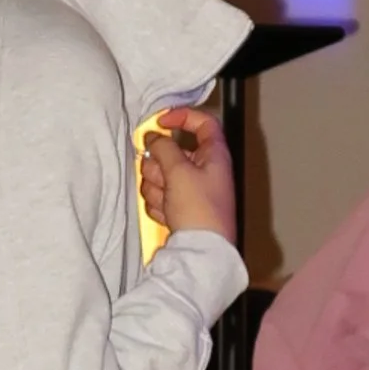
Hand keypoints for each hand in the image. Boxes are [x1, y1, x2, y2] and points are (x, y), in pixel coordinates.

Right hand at [140, 104, 236, 242]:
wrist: (200, 252)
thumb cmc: (199, 210)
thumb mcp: (179, 171)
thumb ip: (163, 147)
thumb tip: (153, 136)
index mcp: (214, 155)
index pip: (203, 123)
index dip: (182, 117)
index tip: (160, 122)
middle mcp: (204, 170)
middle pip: (171, 152)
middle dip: (160, 166)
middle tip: (166, 180)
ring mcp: (190, 190)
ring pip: (160, 175)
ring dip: (157, 188)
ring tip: (169, 203)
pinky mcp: (179, 208)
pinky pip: (158, 196)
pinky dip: (159, 205)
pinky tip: (168, 216)